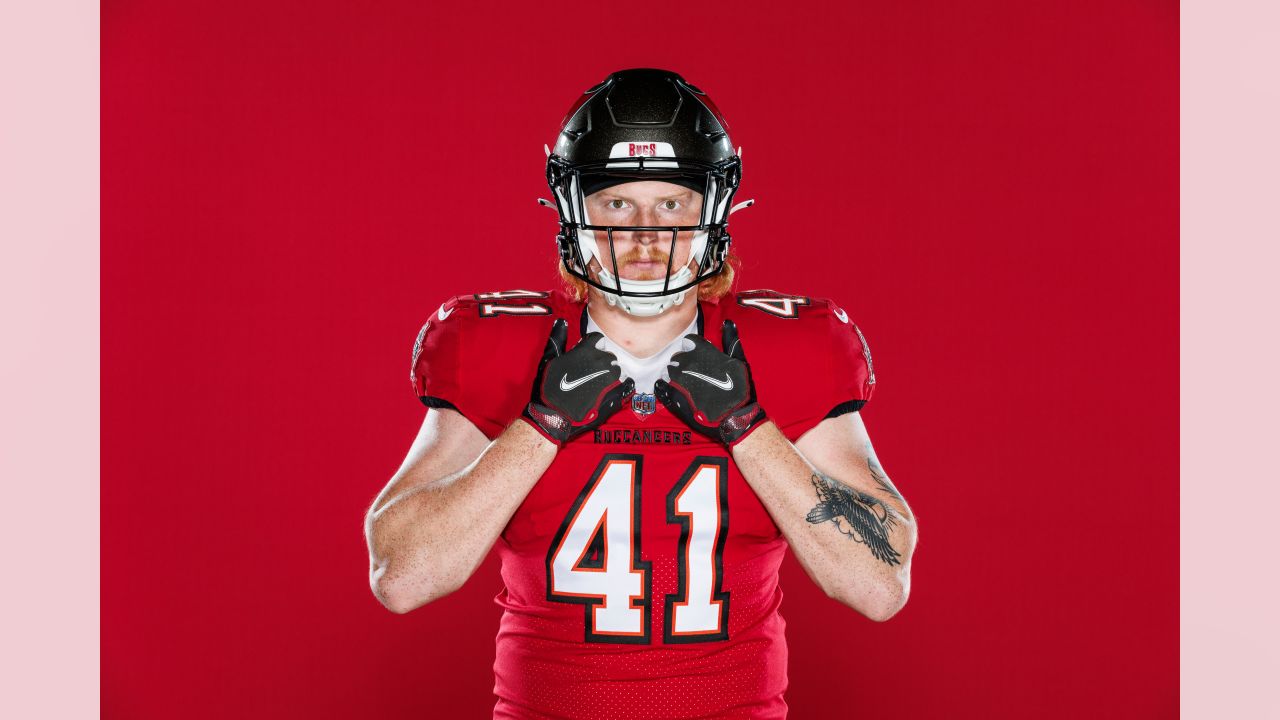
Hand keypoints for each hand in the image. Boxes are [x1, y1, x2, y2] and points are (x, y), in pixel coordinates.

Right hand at [522, 319, 634, 445]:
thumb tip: (561, 322)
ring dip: (609, 373)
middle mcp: (600, 361)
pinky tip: (609, 390)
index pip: (598, 339)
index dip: (593, 346)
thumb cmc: (549, 386)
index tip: (587, 353)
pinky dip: (619, 385)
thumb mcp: (549, 358)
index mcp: (586, 350)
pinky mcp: (614, 392)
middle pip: (608, 355)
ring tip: (597, 383)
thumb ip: (558, 338)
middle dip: (601, 361)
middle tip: (589, 372)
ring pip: (616, 369)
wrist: (554, 413)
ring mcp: (609, 377)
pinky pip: (625, 383)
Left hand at [654, 319, 766, 445]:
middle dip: (684, 361)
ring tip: (683, 380)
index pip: (689, 342)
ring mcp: (680, 381)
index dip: (693, 348)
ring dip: (674, 373)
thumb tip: (727, 322)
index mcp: (704, 353)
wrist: (735, 418)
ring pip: (669, 370)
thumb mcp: (740, 362)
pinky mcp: (675, 397)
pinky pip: (661, 386)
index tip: (697, 354)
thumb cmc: (740, 390)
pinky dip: (663, 385)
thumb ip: (731, 340)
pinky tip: (669, 388)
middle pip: (678, 356)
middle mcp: (690, 364)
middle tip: (691, 370)